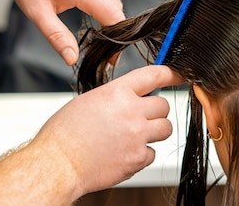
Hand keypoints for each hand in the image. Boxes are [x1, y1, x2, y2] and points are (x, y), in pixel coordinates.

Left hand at [0, 0, 125, 64]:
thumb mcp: (39, 13)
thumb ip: (58, 37)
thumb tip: (71, 58)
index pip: (116, 20)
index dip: (116, 41)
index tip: (110, 58)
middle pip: (119, 11)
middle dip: (114, 31)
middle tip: (102, 49)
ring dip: (111, 15)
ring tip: (98, 31)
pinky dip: (106, 0)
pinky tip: (92, 8)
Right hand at [30, 65, 184, 196]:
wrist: (58, 164)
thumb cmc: (64, 134)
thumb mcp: (88, 101)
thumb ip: (114, 98)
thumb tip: (129, 99)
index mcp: (117, 92)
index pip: (153, 75)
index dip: (171, 74)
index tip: (180, 75)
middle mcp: (131, 111)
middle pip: (164, 105)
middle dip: (155, 111)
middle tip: (141, 118)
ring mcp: (137, 136)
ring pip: (165, 128)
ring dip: (155, 131)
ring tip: (134, 136)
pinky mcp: (138, 158)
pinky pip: (152, 153)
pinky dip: (142, 155)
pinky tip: (123, 154)